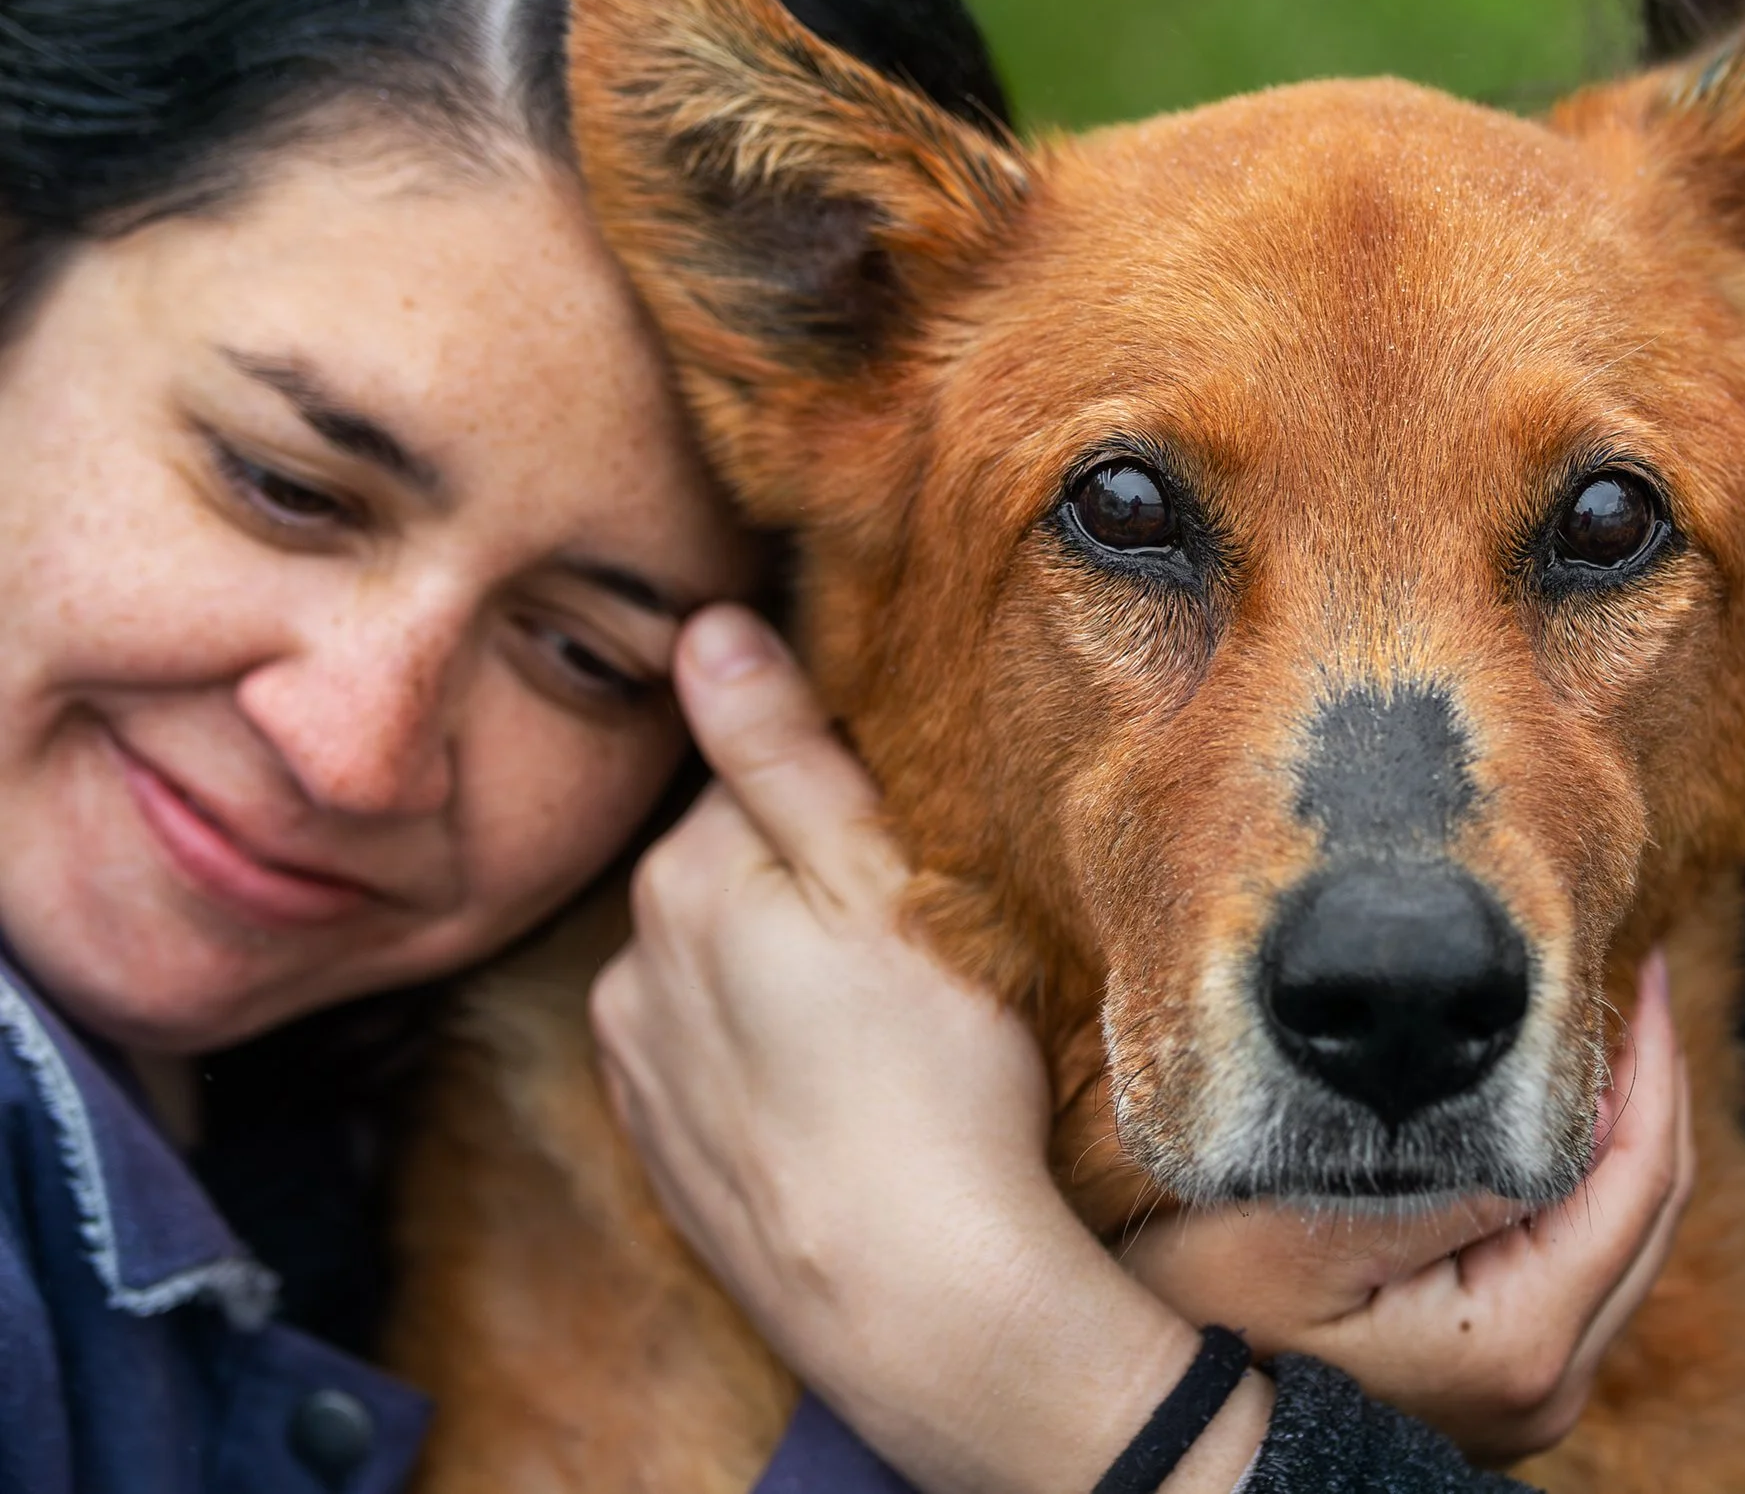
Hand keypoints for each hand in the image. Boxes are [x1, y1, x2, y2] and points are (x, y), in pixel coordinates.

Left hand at [591, 605, 1264, 1493]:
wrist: (917, 1298)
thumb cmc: (930, 1078)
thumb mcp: (881, 883)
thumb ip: (783, 749)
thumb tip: (706, 626)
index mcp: (686, 879)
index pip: (755, 778)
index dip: (845, 800)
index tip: (913, 844)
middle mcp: (633, 966)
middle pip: (731, 874)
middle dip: (807, 887)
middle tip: (917, 940)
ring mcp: (641, 1070)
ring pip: (721, 971)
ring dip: (784, 977)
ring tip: (886, 1031)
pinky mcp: (668, 1153)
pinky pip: (716, 1063)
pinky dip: (769, 1062)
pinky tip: (842, 1095)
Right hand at [1122, 953, 1691, 1463]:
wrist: (1164, 1434)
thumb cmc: (1209, 1325)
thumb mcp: (1307, 1232)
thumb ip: (1441, 1180)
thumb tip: (1557, 1105)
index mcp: (1521, 1342)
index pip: (1638, 1182)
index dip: (1650, 1068)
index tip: (1646, 972)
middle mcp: (1550, 1385)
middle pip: (1650, 1212)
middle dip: (1650, 1090)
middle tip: (1639, 985)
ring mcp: (1533, 1396)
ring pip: (1623, 1244)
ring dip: (1619, 1136)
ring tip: (1599, 1032)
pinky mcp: (1503, 1383)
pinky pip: (1581, 1271)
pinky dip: (1581, 1187)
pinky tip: (1549, 1117)